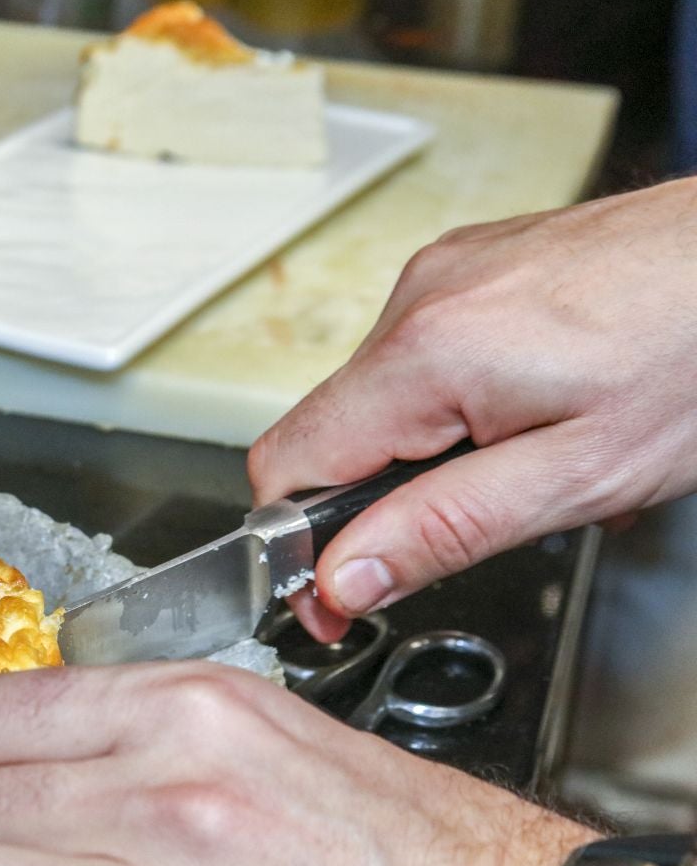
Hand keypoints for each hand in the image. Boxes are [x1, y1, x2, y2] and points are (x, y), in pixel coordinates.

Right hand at [248, 176, 696, 639]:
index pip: (286, 468)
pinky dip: (457, 401)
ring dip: (426, 451)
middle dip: (380, 500)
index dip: (300, 549)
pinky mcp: (473, 263)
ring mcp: (444, 272)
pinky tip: (535, 409)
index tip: (337, 602)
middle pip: (329, 433)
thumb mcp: (579, 479)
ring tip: (528, 459)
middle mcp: (417, 298)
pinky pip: (423, 354)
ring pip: (378, 398)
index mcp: (427, 354)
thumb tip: (342, 578)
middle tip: (471, 532)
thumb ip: (444, 530)